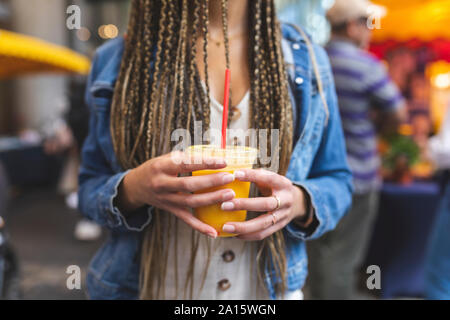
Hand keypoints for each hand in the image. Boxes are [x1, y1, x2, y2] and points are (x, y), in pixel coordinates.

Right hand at [116, 151, 235, 237]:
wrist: (136, 186)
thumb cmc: (157, 168)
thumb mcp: (166, 158)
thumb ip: (187, 157)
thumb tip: (215, 152)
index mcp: (162, 166)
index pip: (186, 163)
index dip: (205, 162)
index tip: (223, 161)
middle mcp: (162, 183)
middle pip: (189, 184)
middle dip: (211, 181)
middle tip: (229, 178)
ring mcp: (166, 199)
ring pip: (190, 202)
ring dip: (211, 199)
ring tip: (229, 196)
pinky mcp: (170, 210)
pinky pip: (186, 220)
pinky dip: (200, 227)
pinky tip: (214, 232)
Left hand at [220, 169, 306, 240]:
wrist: (296, 202)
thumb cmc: (274, 186)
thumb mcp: (270, 177)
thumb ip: (256, 175)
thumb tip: (232, 171)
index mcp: (283, 184)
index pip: (268, 178)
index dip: (252, 176)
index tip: (235, 174)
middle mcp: (285, 200)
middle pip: (265, 204)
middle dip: (244, 205)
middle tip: (225, 205)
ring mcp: (283, 216)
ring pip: (263, 223)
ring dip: (243, 227)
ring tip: (225, 227)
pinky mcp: (279, 227)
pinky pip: (262, 234)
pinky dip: (247, 235)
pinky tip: (233, 235)